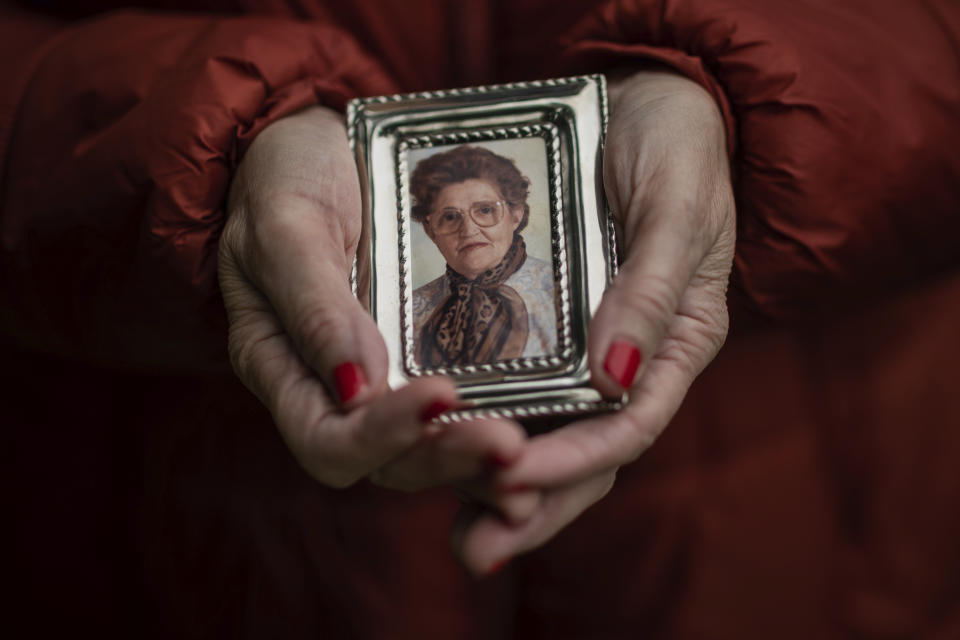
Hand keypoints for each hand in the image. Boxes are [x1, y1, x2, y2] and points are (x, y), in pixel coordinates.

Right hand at [218, 106, 532, 505]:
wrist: (323, 139)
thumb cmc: (286, 173)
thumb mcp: (285, 224)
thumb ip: (313, 307)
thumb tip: (357, 389)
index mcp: (281, 368)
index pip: (327, 440)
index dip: (381, 436)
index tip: (439, 395)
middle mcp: (331, 387)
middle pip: (388, 461)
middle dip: (447, 457)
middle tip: (509, 446)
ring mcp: (382, 375)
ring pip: (430, 446)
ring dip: (479, 459)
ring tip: (531, 453)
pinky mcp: (424, 354)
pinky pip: (461, 404)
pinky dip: (495, 418)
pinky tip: (543, 420)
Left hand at [452, 70, 735, 573]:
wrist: (656, 101)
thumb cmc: (676, 147)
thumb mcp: (676, 206)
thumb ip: (652, 289)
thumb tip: (615, 379)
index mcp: (679, 341)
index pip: (628, 426)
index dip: (571, 460)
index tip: (508, 479)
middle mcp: (635, 360)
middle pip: (589, 455)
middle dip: (535, 507)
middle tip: (475, 551)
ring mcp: (596, 348)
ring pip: (555, 437)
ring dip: (507, 489)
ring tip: (458, 537)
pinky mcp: (557, 328)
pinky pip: (527, 392)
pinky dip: (493, 429)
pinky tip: (447, 454)